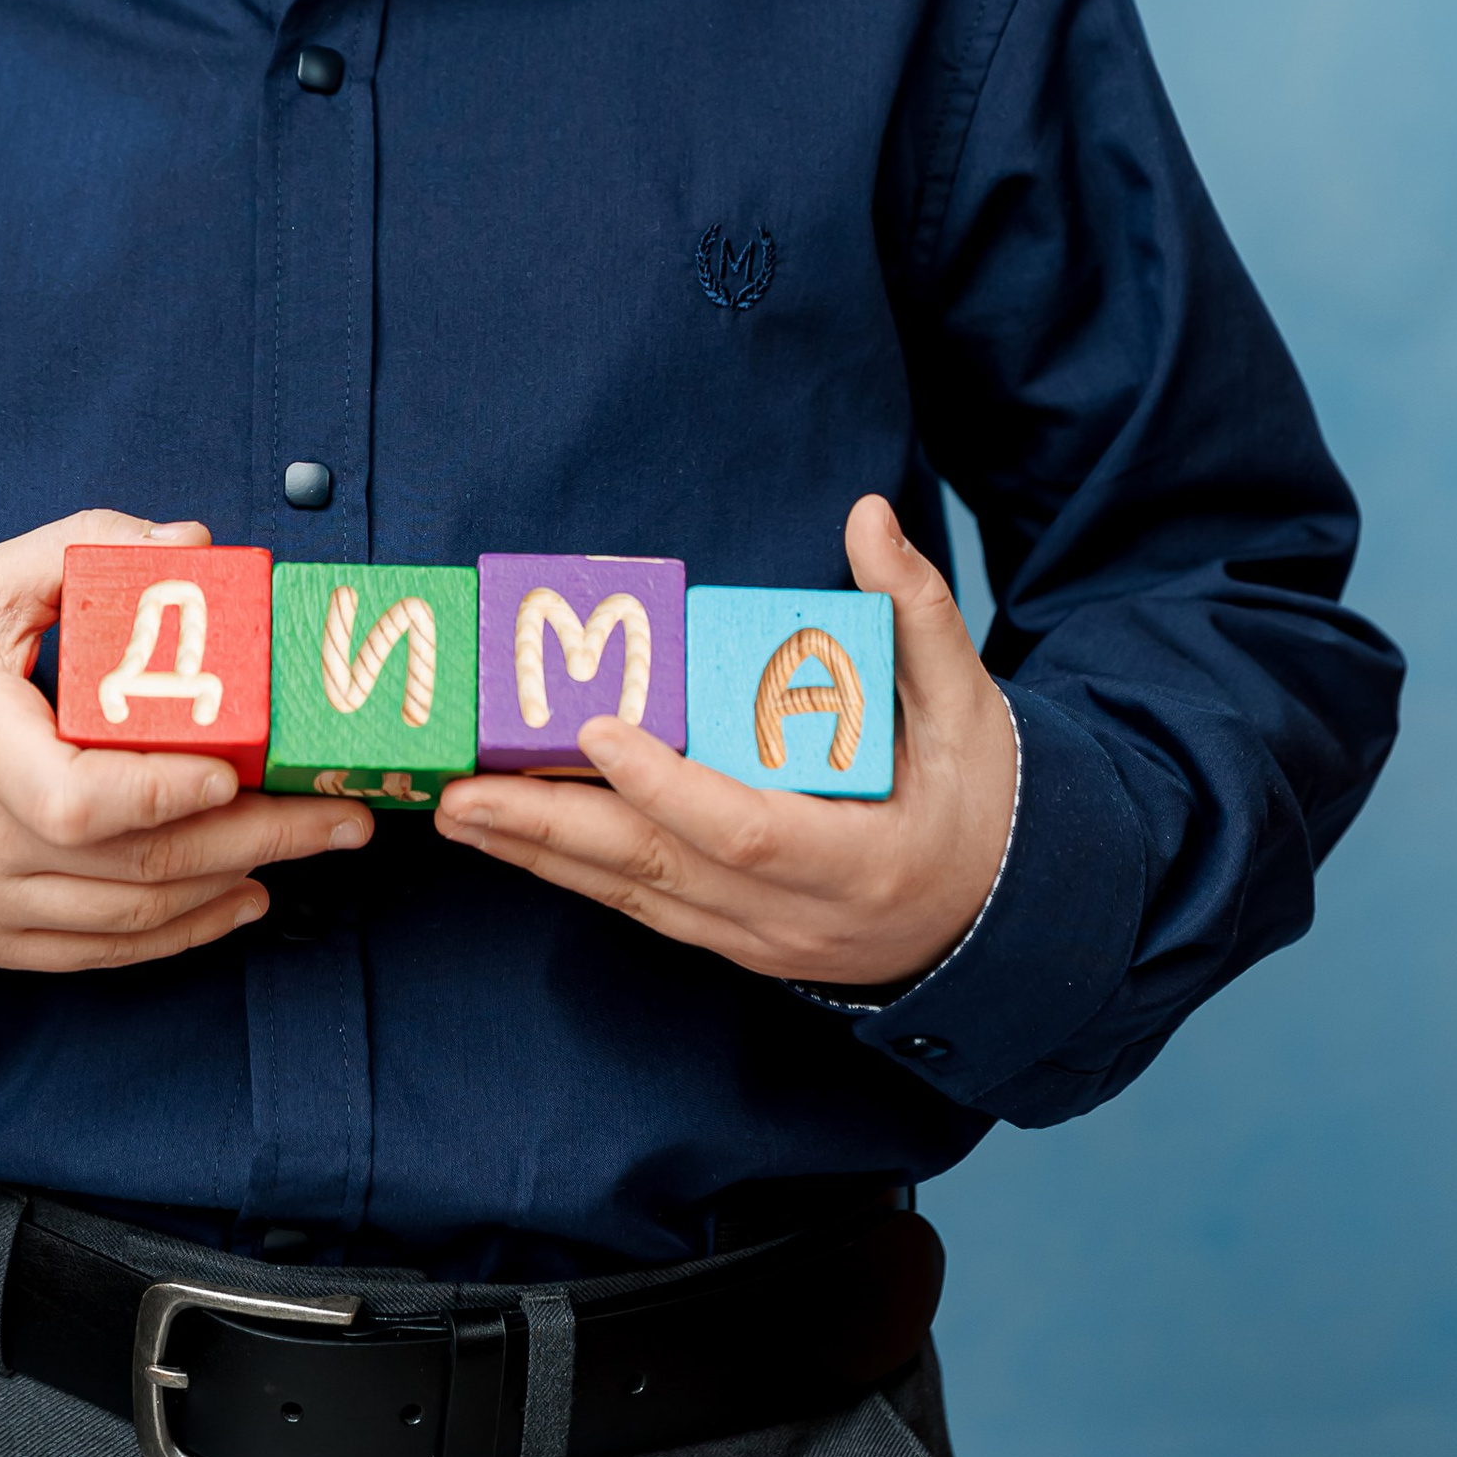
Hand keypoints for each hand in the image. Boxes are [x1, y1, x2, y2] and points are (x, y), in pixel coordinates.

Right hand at [0, 509, 370, 969]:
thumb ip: (87, 552)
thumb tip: (195, 548)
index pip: (76, 797)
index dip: (165, 795)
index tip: (240, 766)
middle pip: (130, 868)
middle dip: (255, 840)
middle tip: (342, 815)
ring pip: (126, 920)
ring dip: (229, 887)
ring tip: (310, 847)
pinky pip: (96, 955)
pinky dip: (176, 934)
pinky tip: (238, 899)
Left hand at [433, 496, 1016, 991]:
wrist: (1001, 921)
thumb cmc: (982, 803)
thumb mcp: (968, 708)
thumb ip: (917, 614)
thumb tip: (869, 517)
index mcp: (859, 859)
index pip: (747, 829)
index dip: (669, 785)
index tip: (598, 730)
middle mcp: (794, 916)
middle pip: (657, 871)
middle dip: (553, 829)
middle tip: (462, 787)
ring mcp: (756, 938)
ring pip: (632, 895)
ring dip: (538, 853)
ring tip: (456, 808)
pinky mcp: (729, 939)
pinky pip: (637, 905)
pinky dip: (569, 871)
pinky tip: (510, 839)